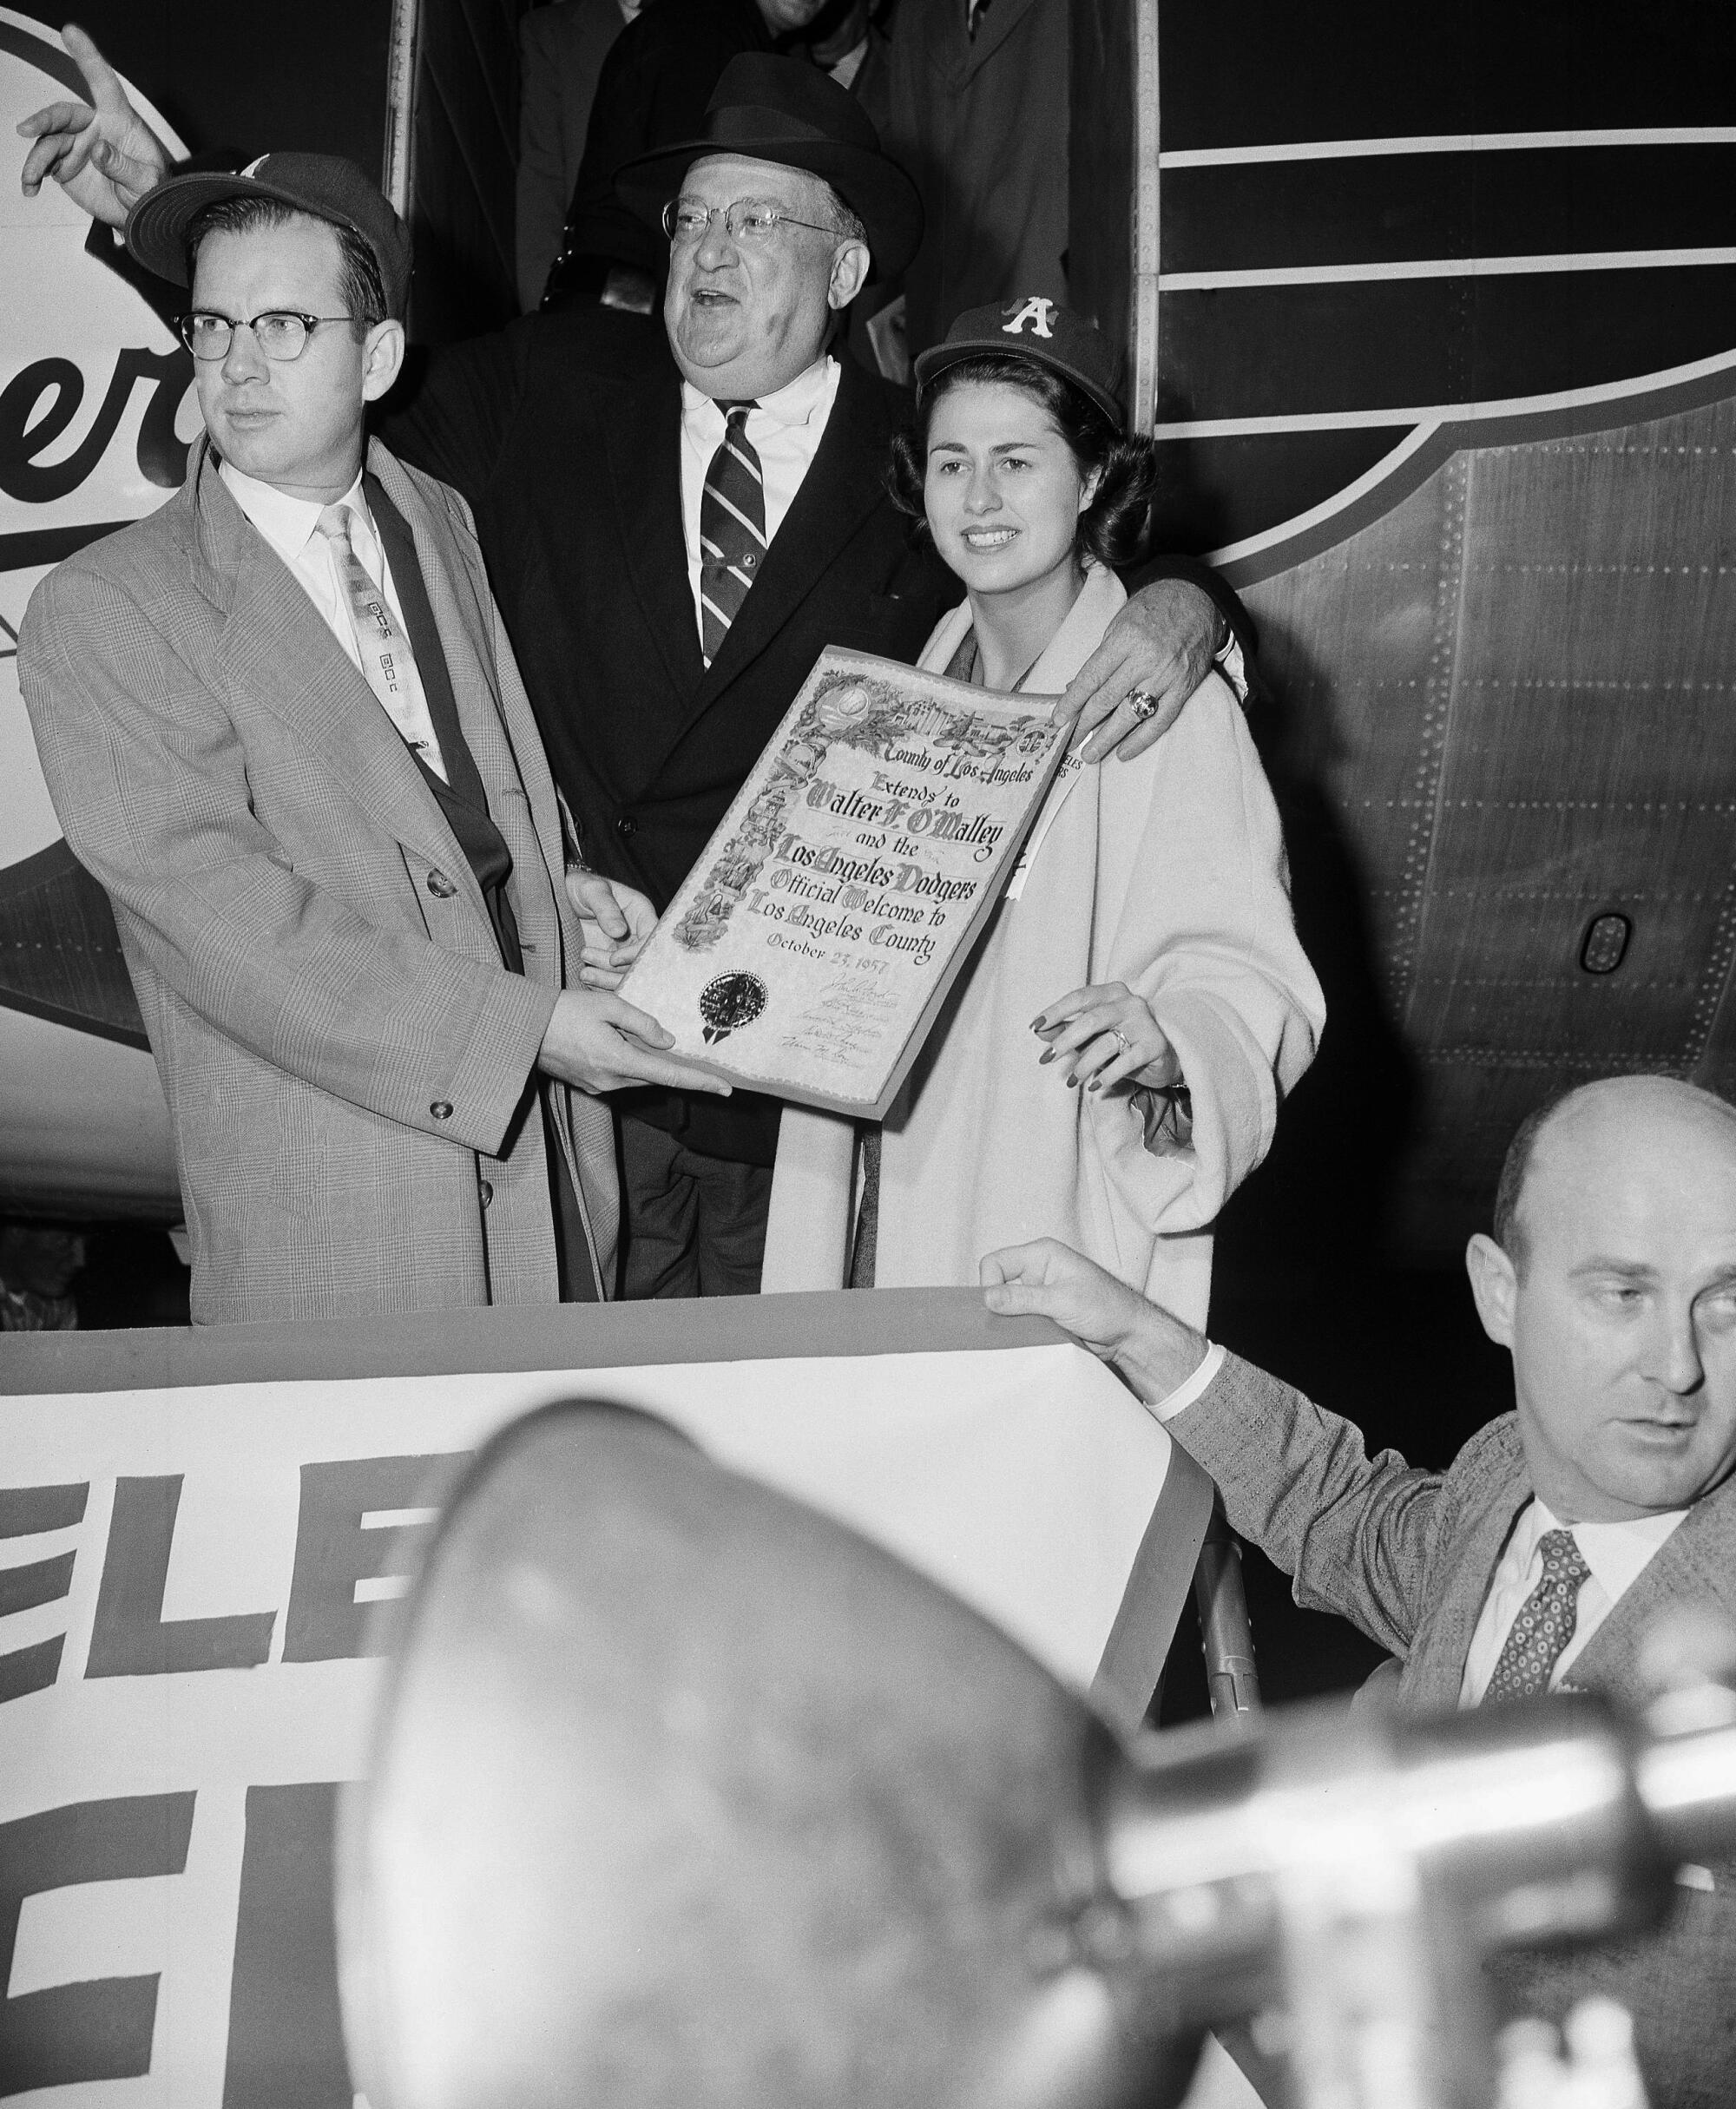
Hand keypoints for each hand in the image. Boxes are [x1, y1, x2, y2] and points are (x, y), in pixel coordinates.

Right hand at [18, 25, 169, 226]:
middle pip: (64, 114)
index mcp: (120, 122)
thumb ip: (125, 167)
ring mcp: (78, 145)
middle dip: (44, 120)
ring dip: (37, 158)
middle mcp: (95, 127)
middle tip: (27, 130)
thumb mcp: (148, 184)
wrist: (140, 217)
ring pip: (49, 140)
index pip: (104, 84)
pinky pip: (44, 162)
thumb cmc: (151, 194)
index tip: (70, 31)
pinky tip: (31, 186)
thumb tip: (99, 150)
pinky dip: (35, 174)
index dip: (88, 57)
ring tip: (31, 176)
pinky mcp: (66, 163)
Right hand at [537, 989, 730, 1096]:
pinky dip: (629, 1063)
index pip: (670, 1075)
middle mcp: (611, 1080)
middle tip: (694, 1055)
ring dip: (647, 1061)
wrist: (524, 1027)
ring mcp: (599, 1086)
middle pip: (655, 1076)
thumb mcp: (608, 1005)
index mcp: (618, 1060)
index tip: (725, 1089)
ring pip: (638, 1076)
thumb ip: (643, 1023)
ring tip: (642, 1037)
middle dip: (673, 1067)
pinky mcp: (590, 1085)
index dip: (700, 1082)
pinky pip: (620, 1076)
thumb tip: (668, 1041)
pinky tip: (622, 1043)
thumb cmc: (564, 1011)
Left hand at [566, 868, 656, 989]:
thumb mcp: (591, 890)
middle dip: (615, 969)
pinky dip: (600, 985)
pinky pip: (613, 980)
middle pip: (639, 963)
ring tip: (583, 972)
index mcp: (641, 914)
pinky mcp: (610, 962)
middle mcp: (637, 934)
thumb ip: (605, 908)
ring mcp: (624, 950)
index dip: (635, 954)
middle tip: (586, 956)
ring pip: (626, 975)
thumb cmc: (580, 887)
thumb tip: (620, 931)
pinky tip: (585, 976)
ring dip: (606, 979)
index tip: (613, 958)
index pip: (651, 940)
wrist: (560, 897)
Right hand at [981, 1238, 1209, 1401]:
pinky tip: (1027, 1341)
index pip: (995, 1263)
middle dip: (998, 1307)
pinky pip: (1017, 1321)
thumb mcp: (1062, 1301)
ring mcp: (1038, 1294)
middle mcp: (1036, 1271)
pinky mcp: (1041, 1314)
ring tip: (1023, 1335)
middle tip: (1006, 1326)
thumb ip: (1023, 1299)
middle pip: (996, 1285)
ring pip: (1005, 1307)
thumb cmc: (1106, 1308)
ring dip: (1010, 1322)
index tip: (997, 1309)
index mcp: (1040, 1255)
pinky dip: (1018, 1331)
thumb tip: (987, 1298)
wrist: (1129, 1334)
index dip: (989, 1285)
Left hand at [1033, 982, 1179, 1093]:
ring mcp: (1144, 1023)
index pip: (1080, 997)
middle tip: (1047, 1059)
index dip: (1056, 1011)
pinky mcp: (1154, 1045)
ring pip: (1106, 1043)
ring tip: (1073, 1080)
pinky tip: (1095, 1086)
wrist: (1163, 1058)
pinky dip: (1107, 1076)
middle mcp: (1130, 1003)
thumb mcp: (1092, 1034)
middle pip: (1091, 1019)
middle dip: (1065, 1041)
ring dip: (1084, 1064)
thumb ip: (1066, 1029)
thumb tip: (1039, 1030)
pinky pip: (1125, 1062)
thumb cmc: (1122, 1042)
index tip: (1035, 1026)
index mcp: (1112, 993)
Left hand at [1054, 578, 1225, 764]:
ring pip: (1131, 715)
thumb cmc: (1153, 609)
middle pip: (1107, 699)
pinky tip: (1124, 752)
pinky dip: (1141, 739)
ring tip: (1090, 755)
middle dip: (1085, 724)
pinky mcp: (1184, 687)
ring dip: (1108, 738)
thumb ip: (1100, 658)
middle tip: (1069, 742)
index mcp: (1125, 639)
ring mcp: (1167, 676)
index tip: (1058, 719)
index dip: (1073, 701)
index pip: (1091, 677)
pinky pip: (1161, 720)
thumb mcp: (1119, 624)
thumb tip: (1075, 690)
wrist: (1197, 599)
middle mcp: (1146, 659)